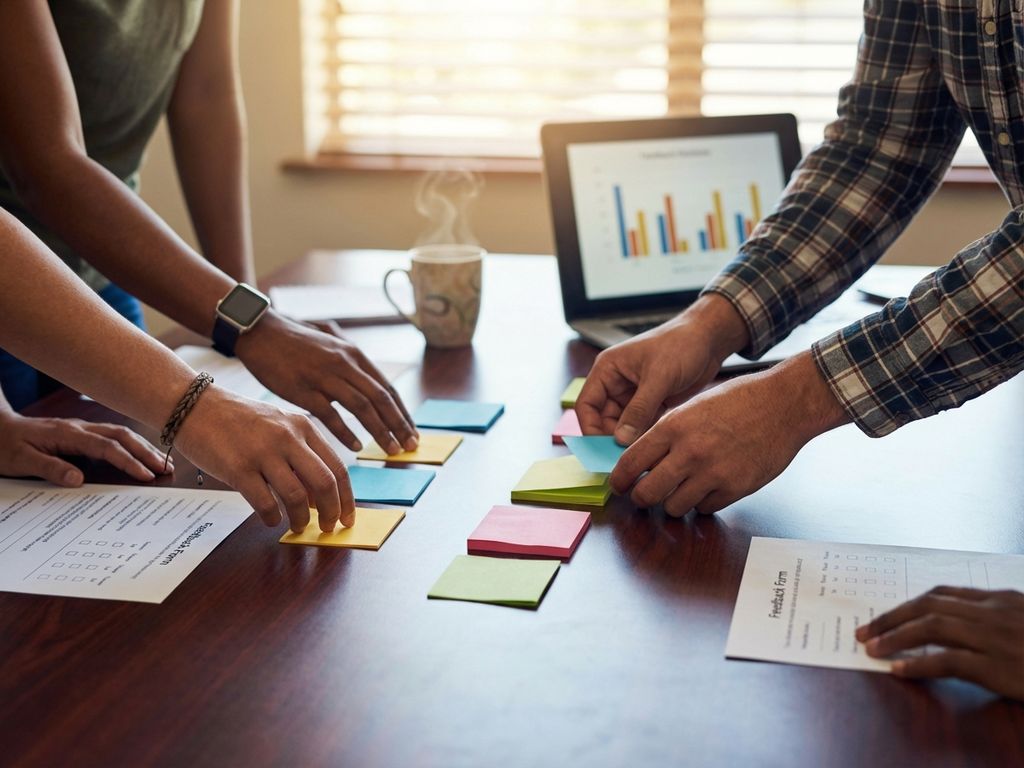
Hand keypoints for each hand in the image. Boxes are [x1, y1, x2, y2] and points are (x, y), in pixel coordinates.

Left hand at [0, 411, 169, 485]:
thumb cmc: (6, 446)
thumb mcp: (20, 461)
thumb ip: (49, 468)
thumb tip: (78, 479)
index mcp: (68, 434)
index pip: (107, 447)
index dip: (129, 461)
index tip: (146, 475)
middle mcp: (80, 428)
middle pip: (122, 436)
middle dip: (147, 452)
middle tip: (167, 468)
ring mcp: (82, 428)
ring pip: (121, 434)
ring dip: (143, 447)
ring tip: (162, 462)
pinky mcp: (82, 433)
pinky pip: (113, 436)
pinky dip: (132, 445)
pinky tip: (141, 453)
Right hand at [174, 386, 354, 532]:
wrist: (194, 405)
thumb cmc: (237, 419)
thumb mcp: (278, 424)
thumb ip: (300, 452)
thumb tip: (318, 494)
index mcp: (303, 426)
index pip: (337, 467)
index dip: (347, 498)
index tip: (348, 517)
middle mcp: (288, 438)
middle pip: (324, 483)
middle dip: (331, 512)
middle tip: (328, 528)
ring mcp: (263, 452)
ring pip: (297, 496)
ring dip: (301, 519)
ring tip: (298, 527)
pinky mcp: (238, 468)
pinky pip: (265, 503)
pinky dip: (272, 518)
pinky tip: (271, 519)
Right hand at [236, 312, 417, 454]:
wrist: (262, 332)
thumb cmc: (298, 345)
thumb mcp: (333, 347)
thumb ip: (352, 367)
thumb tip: (372, 389)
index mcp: (354, 355)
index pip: (387, 388)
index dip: (403, 412)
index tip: (412, 432)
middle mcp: (344, 364)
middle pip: (380, 398)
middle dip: (399, 425)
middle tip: (411, 446)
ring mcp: (324, 376)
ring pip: (362, 407)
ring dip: (380, 431)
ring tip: (391, 450)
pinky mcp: (303, 389)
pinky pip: (330, 414)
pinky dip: (346, 432)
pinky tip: (357, 446)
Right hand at [576, 294, 747, 443]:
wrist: (709, 339)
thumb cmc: (681, 345)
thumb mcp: (658, 377)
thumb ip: (639, 409)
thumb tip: (621, 439)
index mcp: (608, 370)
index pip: (587, 405)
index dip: (590, 428)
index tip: (601, 448)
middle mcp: (616, 383)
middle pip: (603, 420)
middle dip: (612, 438)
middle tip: (625, 458)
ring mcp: (634, 395)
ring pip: (623, 426)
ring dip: (630, 440)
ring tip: (643, 454)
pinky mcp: (651, 403)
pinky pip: (641, 426)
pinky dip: (646, 437)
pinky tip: (655, 448)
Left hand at [609, 351, 848, 514]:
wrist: (783, 405)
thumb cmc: (737, 400)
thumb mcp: (691, 407)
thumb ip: (665, 433)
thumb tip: (640, 459)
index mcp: (674, 426)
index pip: (631, 462)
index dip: (620, 479)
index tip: (619, 485)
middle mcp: (689, 452)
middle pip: (648, 493)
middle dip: (641, 498)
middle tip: (643, 496)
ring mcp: (713, 473)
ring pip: (674, 507)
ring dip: (672, 502)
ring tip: (678, 490)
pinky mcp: (734, 489)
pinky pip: (704, 508)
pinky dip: (701, 503)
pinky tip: (706, 488)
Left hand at [856, 587, 1023, 700]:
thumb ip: (997, 619)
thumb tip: (963, 626)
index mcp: (1001, 599)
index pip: (943, 595)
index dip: (909, 605)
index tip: (887, 615)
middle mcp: (994, 613)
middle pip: (929, 607)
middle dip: (891, 618)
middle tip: (865, 630)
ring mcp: (995, 639)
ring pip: (932, 627)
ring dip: (895, 636)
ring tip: (872, 648)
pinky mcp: (999, 668)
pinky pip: (949, 661)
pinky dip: (919, 664)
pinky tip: (898, 669)